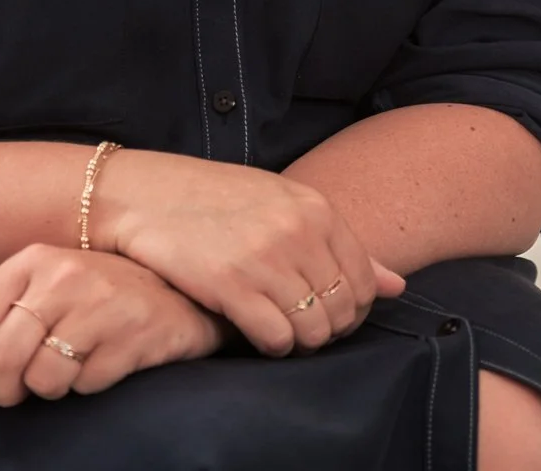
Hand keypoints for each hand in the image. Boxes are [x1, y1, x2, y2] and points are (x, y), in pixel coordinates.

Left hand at [0, 244, 225, 425]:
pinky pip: (85, 384)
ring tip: (71, 366)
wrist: (179, 288)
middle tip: (20, 391)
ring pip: (42, 378)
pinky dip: (87, 386)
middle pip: (0, 356)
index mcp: (31, 260)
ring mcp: (100, 301)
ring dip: (49, 389)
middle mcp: (63, 274)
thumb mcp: (42, 295)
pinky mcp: (133, 331)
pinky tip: (104, 360)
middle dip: (3, 390)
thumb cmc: (97, 297)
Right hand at [89, 150, 406, 356]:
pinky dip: (272, 346)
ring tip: (280, 335)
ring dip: (300, 343)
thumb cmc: (212, 198)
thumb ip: (339, 243)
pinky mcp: (230, 285)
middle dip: (327, 331)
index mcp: (316, 208)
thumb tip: (397, 286)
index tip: (327, 317)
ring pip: (313, 330)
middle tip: (302, 331)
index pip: (363, 282)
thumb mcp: (281, 204)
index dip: (350, 312)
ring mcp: (265, 258)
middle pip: (341, 311)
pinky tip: (255, 334)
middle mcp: (298, 231)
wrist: (143, 194)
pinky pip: (276, 338)